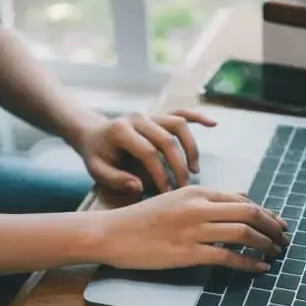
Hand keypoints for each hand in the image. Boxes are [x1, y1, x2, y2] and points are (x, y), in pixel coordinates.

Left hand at [77, 109, 216, 194]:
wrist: (93, 134)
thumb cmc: (96, 155)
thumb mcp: (97, 170)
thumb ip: (115, 179)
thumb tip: (139, 187)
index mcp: (121, 130)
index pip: (148, 152)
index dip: (160, 174)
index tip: (166, 192)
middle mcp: (138, 117)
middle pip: (167, 139)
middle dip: (178, 166)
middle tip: (183, 187)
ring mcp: (150, 114)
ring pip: (178, 124)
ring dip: (190, 147)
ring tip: (194, 170)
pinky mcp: (158, 115)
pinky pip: (181, 112)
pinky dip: (197, 117)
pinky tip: (213, 125)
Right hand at [97, 186, 288, 271]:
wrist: (112, 233)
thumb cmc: (141, 219)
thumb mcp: (176, 199)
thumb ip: (207, 199)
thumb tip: (241, 198)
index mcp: (196, 191)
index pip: (243, 199)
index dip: (266, 213)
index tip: (278, 224)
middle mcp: (198, 206)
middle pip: (249, 213)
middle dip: (273, 227)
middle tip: (284, 239)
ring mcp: (194, 229)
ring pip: (243, 233)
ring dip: (266, 244)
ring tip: (276, 253)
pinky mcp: (188, 253)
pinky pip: (228, 256)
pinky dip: (249, 263)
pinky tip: (260, 269)